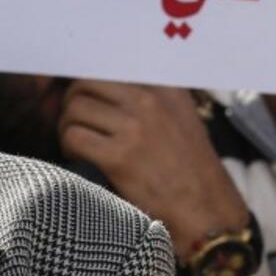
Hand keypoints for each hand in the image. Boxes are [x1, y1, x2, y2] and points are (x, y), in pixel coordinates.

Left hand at [58, 81, 248, 258]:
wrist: (206, 208)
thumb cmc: (192, 168)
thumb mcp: (182, 119)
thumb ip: (152, 99)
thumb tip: (106, 87)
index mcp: (167, 89)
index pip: (111, 67)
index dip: (92, 84)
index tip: (91, 100)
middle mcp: (151, 101)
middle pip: (86, 84)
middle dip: (75, 103)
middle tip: (81, 123)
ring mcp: (135, 128)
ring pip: (75, 110)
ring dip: (70, 127)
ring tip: (83, 144)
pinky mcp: (119, 156)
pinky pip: (73, 137)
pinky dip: (71, 148)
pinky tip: (84, 159)